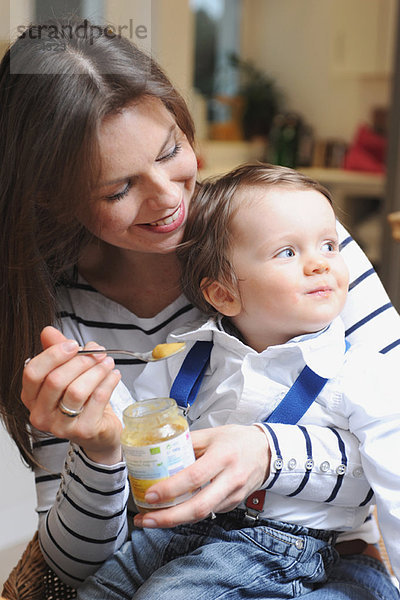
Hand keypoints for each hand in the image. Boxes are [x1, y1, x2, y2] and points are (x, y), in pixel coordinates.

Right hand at [22, 326, 122, 463]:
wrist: (99, 430)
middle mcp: (41, 414)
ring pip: (76, 391)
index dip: (54, 354)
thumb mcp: (67, 372)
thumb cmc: (81, 400)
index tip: (73, 344)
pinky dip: (108, 382)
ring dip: (96, 371)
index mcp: (31, 397)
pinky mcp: (84, 431)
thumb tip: (48, 331)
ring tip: (108, 363)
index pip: (33, 372)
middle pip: (56, 380)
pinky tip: (114, 375)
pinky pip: (97, 399)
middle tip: (98, 353)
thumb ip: (57, 351)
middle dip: (81, 361)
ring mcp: (61, 426)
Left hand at [133, 424, 270, 528]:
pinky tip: (172, 513)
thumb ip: (187, 442)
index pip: (194, 476)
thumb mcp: (212, 434)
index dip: (171, 489)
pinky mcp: (233, 504)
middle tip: (145, 519)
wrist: (266, 451)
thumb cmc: (237, 440)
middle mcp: (230, 478)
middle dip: (169, 518)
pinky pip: (208, 513)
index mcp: (223, 456)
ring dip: (174, 520)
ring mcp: (234, 494)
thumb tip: (159, 450)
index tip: (150, 494)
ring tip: (150, 519)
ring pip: (202, 514)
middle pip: (199, 507)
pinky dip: (188, 515)